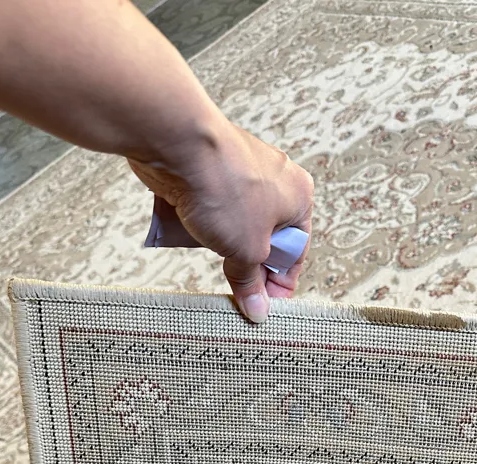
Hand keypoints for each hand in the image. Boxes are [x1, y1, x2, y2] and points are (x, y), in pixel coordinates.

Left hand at [129, 117, 313, 321]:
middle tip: (236, 291)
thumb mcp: (246, 249)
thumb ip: (251, 280)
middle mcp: (275, 179)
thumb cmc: (225, 188)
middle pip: (266, 237)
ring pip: (236, 222)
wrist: (178, 142)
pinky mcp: (210, 168)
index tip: (263, 305)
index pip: (295, 252)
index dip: (279, 283)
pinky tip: (190, 234)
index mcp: (299, 197)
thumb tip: (257, 309)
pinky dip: (203, 224)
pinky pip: (211, 206)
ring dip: (223, 244)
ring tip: (210, 258)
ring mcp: (241, 170)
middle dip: (249, 264)